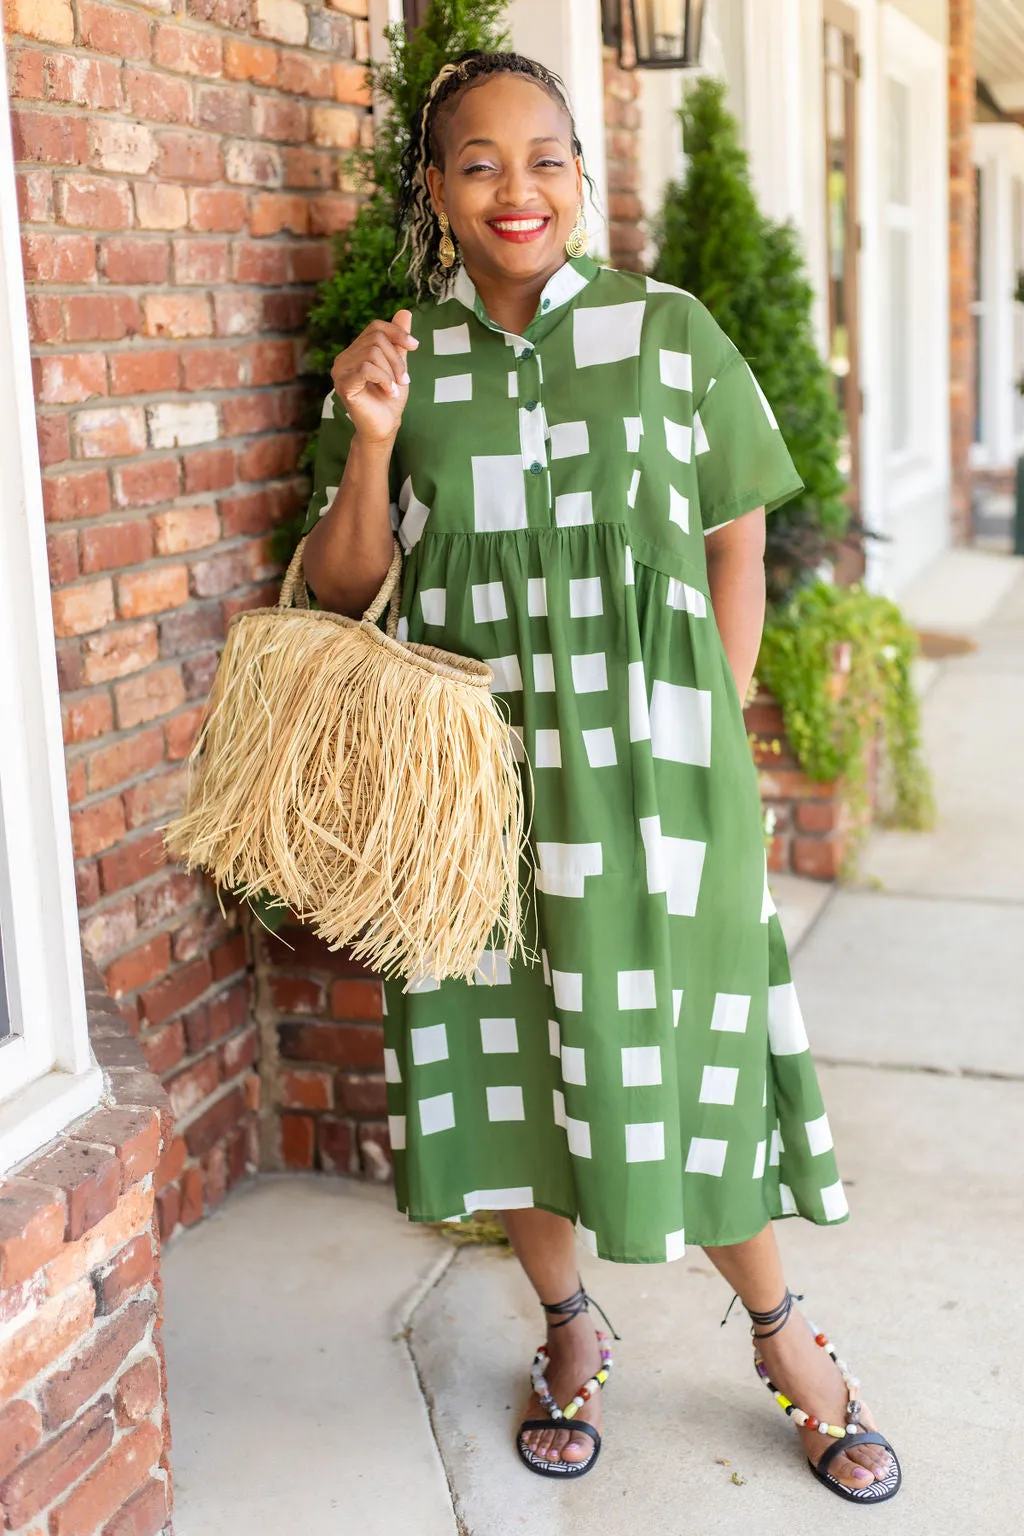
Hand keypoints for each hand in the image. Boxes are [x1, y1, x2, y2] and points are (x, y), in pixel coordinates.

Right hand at [331, 309, 417, 445]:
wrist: (384, 427)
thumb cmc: (389, 398)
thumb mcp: (398, 365)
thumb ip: (398, 341)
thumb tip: (405, 311)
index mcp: (355, 351)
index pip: (375, 327)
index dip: (397, 332)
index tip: (414, 346)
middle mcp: (343, 358)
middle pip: (376, 339)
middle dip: (397, 359)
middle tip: (404, 380)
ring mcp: (340, 370)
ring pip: (372, 353)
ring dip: (391, 372)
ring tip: (394, 387)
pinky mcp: (343, 384)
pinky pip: (367, 368)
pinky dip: (383, 379)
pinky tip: (389, 391)